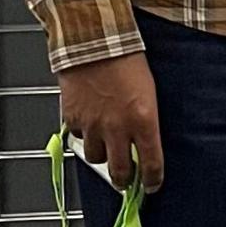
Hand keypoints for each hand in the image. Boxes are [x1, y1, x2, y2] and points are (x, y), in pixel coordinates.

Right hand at [56, 51, 164, 192]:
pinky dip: (85, 136)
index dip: (153, 180)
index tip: (152, 185)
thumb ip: (145, 119)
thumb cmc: (127, 60)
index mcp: (144, 120)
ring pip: (95, 158)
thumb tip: (144, 140)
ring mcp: (93, 125)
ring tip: (107, 147)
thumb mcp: (149, 91)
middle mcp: (117, 128)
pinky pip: (79, 138)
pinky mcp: (73, 118)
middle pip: (120, 171)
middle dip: (125, 181)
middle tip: (127, 181)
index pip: (152, 163)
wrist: (95, 41)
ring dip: (102, 155)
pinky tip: (90, 124)